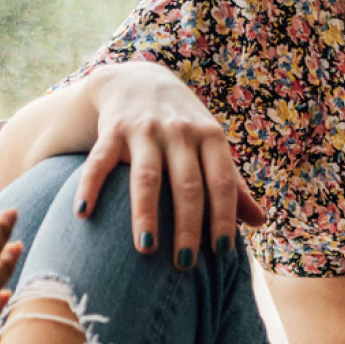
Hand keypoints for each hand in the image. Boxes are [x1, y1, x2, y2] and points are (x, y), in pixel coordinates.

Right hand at [77, 62, 264, 268]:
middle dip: (187, 226)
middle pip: (187, 185)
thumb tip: (260, 223)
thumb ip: (233, 184)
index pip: (222, 182)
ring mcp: (145, 130)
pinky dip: (90, 186)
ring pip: (147, 177)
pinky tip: (83, 213)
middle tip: (185, 264)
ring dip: (145, 214)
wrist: (139, 79)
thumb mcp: (212, 145)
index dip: (223, 217)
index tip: (222, 253)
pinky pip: (100, 162)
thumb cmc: (184, 125)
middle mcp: (180, 132)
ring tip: (145, 249)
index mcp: (210, 137)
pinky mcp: (112, 130)